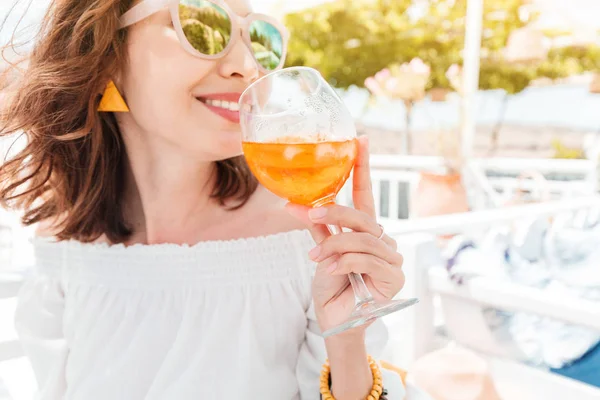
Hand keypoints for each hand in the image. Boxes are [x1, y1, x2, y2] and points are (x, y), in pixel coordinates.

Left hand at [286, 136, 404, 334]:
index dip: (362, 167)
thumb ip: (315, 228)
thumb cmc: (331, 284)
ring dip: (335, 246)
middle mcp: (382, 239)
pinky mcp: (394, 276)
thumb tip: (292, 203)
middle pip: (362, 216)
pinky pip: (366, 258)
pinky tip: (332, 271)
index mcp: (365, 229)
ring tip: (317, 259)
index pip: (365, 194)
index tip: (360, 139)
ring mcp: (391, 257)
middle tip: (311, 215)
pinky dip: (344, 262)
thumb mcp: (322, 250)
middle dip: (335, 213)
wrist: (335, 318)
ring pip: (362, 237)